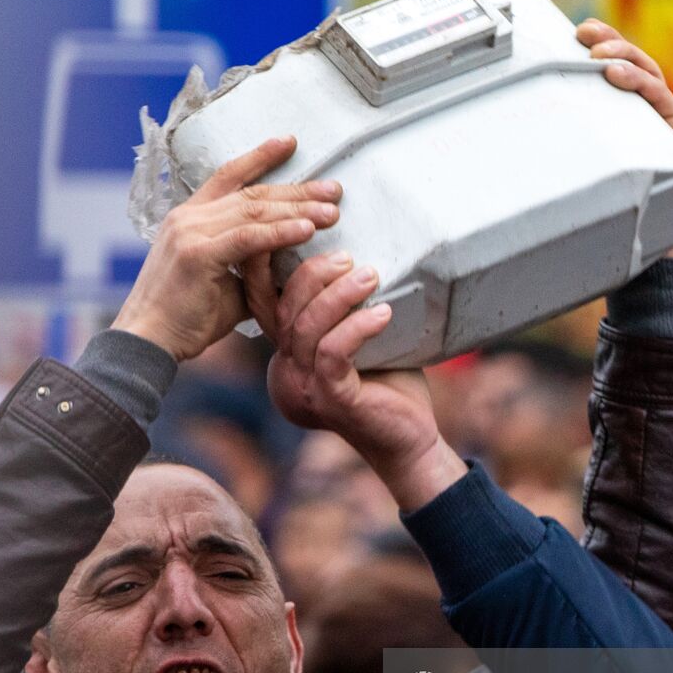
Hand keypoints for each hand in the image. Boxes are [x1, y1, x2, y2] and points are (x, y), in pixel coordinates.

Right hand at [111, 136, 343, 361]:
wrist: (149, 341)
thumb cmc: (187, 319)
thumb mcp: (226, 284)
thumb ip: (254, 267)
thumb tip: (290, 264)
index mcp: (190, 217)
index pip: (229, 176)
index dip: (260, 156)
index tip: (290, 142)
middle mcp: (188, 217)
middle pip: (252, 193)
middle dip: (297, 190)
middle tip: (334, 190)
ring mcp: (190, 232)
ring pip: (253, 211)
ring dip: (297, 210)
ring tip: (331, 211)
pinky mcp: (198, 254)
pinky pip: (248, 238)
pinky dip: (280, 232)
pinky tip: (306, 230)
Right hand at [250, 252, 466, 510]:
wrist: (409, 441)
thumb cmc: (387, 386)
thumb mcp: (355, 343)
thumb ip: (339, 313)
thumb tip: (349, 255)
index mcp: (285, 359)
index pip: (264, 307)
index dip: (265, 268)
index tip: (292, 231)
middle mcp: (284, 375)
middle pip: (283, 310)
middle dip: (312, 275)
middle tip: (346, 257)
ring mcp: (302, 390)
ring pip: (307, 328)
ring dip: (338, 295)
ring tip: (370, 276)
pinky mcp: (329, 399)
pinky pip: (333, 352)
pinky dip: (357, 326)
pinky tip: (383, 313)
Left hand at [577, 19, 672, 258]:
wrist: (643, 240)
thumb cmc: (605, 203)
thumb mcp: (578, 165)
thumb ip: (565, 142)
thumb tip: (515, 129)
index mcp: (627, 110)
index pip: (617, 64)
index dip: (601, 40)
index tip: (575, 32)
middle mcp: (649, 110)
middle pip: (634, 60)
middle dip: (610, 39)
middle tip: (584, 33)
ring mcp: (666, 119)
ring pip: (649, 72)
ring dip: (623, 56)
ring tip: (599, 54)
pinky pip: (661, 98)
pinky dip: (639, 82)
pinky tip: (615, 74)